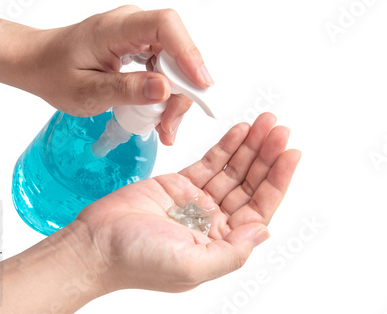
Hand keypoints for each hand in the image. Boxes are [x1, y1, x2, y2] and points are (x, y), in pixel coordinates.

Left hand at [0, 6, 213, 144]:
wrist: (39, 63)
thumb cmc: (55, 73)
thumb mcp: (87, 91)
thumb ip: (125, 89)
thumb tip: (164, 89)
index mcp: (114, 29)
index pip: (165, 26)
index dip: (188, 53)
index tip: (200, 85)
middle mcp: (132, 24)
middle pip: (177, 50)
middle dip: (183, 89)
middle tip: (171, 124)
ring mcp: (139, 34)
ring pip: (176, 62)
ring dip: (177, 96)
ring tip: (165, 127)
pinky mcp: (142, 46)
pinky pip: (167, 67)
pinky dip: (168, 93)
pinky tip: (161, 115)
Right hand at [77, 113, 300, 291]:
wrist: (95, 244)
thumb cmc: (137, 262)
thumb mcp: (191, 265)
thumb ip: (233, 251)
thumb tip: (265, 230)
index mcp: (222, 242)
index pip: (260, 207)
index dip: (278, 180)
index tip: (291, 153)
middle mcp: (214, 221)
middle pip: (250, 183)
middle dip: (267, 156)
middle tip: (280, 129)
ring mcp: (197, 200)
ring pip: (233, 169)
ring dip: (250, 146)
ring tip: (265, 122)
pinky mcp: (179, 184)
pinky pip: (210, 162)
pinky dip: (226, 146)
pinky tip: (240, 130)